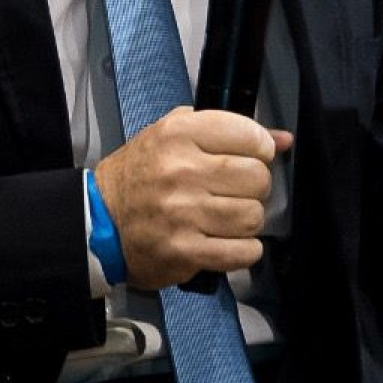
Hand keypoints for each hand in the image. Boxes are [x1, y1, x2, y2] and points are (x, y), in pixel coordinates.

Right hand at [93, 107, 293, 288]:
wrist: (99, 220)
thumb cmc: (139, 176)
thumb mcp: (172, 135)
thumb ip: (227, 130)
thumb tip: (283, 139)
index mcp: (178, 135)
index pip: (248, 134)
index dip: (260, 148)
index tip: (253, 156)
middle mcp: (181, 171)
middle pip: (257, 177)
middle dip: (255, 186)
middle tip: (238, 190)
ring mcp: (184, 213)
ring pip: (253, 216)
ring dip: (248, 219)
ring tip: (229, 217)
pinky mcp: (186, 251)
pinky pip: (242, 252)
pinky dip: (244, 249)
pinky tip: (228, 241)